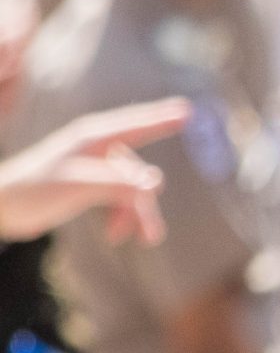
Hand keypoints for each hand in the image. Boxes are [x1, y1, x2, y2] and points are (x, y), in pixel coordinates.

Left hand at [0, 99, 189, 242]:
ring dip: (136, 215)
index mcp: (94, 138)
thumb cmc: (34, 190)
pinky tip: (114, 235)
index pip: (136, 124)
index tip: (188, 110)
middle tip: (152, 235)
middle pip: (138, 172)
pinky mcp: (91, 185)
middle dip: (145, 204)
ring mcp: (96, 167)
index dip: (163, 118)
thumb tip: (154, 183)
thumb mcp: (77, 186)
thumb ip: (117, 183)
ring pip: (132, 189)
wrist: (3, 209)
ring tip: (141, 242)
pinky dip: (122, 216)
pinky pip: (120, 198)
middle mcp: (98, 148)